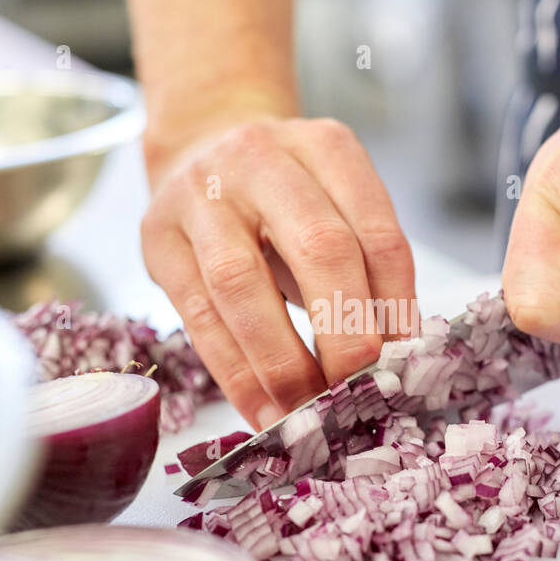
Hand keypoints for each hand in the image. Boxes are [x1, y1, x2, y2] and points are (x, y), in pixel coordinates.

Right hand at [141, 113, 416, 428]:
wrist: (201, 147)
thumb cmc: (284, 197)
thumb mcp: (335, 207)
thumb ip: (367, 267)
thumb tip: (393, 357)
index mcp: (326, 147)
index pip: (376, 231)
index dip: (394, 305)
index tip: (401, 364)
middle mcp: (262, 158)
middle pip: (317, 247)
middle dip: (343, 332)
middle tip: (358, 391)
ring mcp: (201, 194)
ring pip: (242, 284)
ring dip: (282, 362)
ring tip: (308, 413)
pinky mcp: (158, 237)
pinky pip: (198, 317)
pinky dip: (236, 374)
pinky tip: (263, 410)